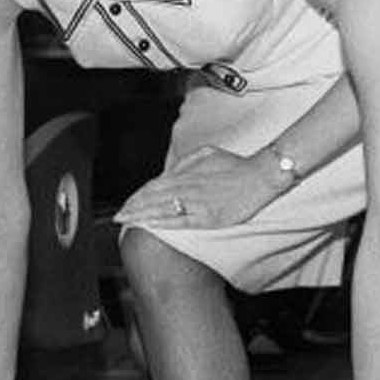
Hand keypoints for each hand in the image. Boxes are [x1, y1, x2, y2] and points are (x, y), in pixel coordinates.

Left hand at [115, 146, 282, 230]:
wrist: (260, 176)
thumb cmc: (236, 165)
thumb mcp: (207, 154)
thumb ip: (185, 163)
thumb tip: (168, 173)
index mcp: (186, 173)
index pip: (154, 186)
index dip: (138, 196)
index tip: (126, 203)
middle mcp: (188, 187)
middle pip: (153, 198)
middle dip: (133, 208)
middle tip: (119, 217)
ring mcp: (197, 203)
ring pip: (162, 209)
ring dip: (142, 216)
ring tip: (128, 223)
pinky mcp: (208, 217)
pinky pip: (180, 221)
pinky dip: (162, 223)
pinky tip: (150, 226)